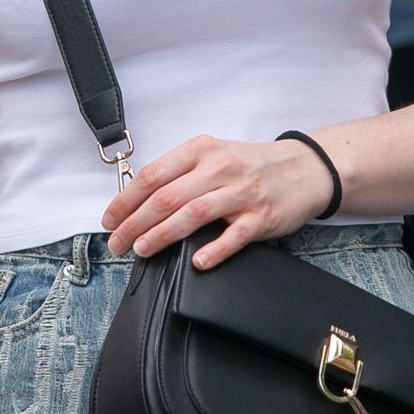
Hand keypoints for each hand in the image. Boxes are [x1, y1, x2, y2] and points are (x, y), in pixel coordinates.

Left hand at [101, 135, 333, 269]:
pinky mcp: (261, 217)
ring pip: (193, 215)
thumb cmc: (251, 165)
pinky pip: (233, 236)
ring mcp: (242, 193)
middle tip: (117, 243)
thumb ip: (180, 172)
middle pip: (167, 198)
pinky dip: (213, 250)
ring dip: (162, 234)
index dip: (126, 200)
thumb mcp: (214, 155)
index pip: (154, 175)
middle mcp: (220, 168)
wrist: (304, 167)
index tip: (110, 219)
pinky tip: (196, 262)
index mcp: (202, 150)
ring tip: (142, 249)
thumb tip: (138, 200)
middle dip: (134, 223)